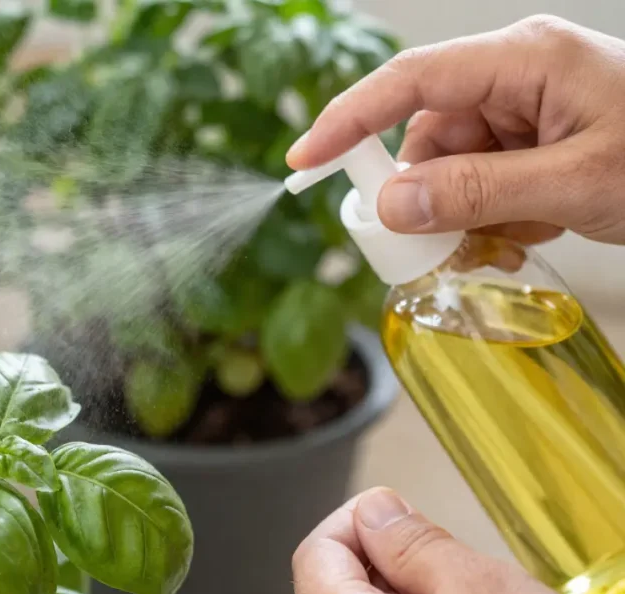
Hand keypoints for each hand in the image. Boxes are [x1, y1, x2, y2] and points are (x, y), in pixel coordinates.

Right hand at [287, 15, 624, 245]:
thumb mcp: (577, 181)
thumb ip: (478, 192)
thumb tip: (393, 206)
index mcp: (523, 60)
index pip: (411, 80)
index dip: (350, 119)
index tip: (306, 158)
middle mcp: (515, 78)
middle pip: (425, 133)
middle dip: (419, 191)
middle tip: (428, 242)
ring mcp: (524, 111)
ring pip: (448, 166)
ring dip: (458, 214)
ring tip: (499, 244)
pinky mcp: (532, 143)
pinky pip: (478, 180)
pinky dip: (486, 217)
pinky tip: (520, 234)